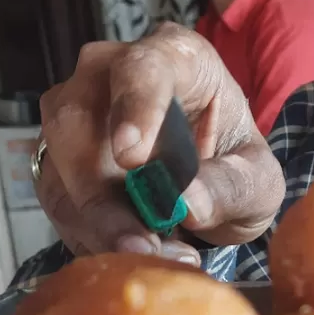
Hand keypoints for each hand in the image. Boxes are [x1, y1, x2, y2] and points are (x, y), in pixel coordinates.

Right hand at [34, 25, 284, 261]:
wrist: (208, 185)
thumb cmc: (234, 166)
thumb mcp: (258, 181)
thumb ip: (233, 186)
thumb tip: (188, 204)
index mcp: (173, 57)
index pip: (142, 68)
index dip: (134, 107)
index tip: (133, 156)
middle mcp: (108, 73)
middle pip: (79, 120)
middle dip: (103, 194)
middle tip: (142, 244)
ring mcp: (73, 113)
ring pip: (61, 168)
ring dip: (98, 224)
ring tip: (149, 257)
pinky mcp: (55, 159)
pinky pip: (58, 201)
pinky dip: (89, 235)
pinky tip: (129, 252)